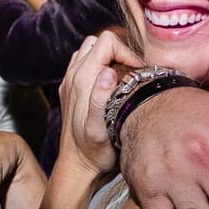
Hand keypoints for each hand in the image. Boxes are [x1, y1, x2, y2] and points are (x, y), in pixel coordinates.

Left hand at [56, 33, 139, 183]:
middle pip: (98, 41)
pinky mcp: (70, 89)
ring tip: (123, 78)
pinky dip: (99, 66)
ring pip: (90, 50)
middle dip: (119, 51)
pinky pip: (85, 63)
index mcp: (82, 79)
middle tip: (132, 74)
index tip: (138, 72)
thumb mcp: (100, 130)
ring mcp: (70, 81)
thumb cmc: (94, 153)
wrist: (77, 168)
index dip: (127, 52)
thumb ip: (100, 99)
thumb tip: (107, 71)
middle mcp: (73, 75)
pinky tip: (110, 87)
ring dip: (108, 58)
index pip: (108, 41)